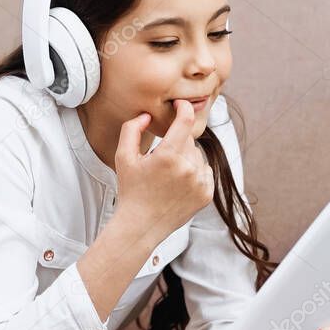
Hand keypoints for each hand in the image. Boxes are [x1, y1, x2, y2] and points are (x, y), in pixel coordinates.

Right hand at [114, 99, 214, 242]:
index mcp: (168, 156)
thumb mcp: (123, 157)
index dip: (184, 108)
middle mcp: (188, 168)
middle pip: (188, 140)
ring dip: (185, 158)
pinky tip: (178, 184)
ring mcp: (200, 182)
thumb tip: (147, 116)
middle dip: (175, 143)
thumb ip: (131, 129)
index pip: (185, 121)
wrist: (141, 225)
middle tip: (158, 160)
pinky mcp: (207, 194)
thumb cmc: (130, 190)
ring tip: (167, 175)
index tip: (181, 105)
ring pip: (197, 155)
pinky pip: (205, 171)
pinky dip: (194, 172)